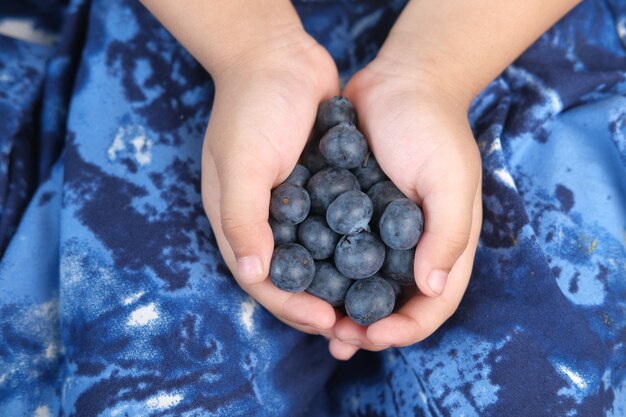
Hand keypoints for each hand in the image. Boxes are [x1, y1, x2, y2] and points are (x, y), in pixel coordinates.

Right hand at [201, 28, 351, 351]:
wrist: (278, 57)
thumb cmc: (251, 109)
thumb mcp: (240, 163)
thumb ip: (243, 218)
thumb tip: (253, 274)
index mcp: (239, 222)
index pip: (264, 281)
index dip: (293, 306)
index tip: (327, 320)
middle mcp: (267, 220)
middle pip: (295, 277)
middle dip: (322, 304)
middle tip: (357, 326)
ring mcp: (295, 205)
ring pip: (320, 258)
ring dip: (342, 284)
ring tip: (373, 305)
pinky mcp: (321, 188)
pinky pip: (338, 226)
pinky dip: (353, 246)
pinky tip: (382, 261)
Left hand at [333, 52, 482, 353]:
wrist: (400, 82)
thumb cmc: (433, 128)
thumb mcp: (451, 178)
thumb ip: (448, 233)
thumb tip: (431, 288)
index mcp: (444, 245)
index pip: (432, 304)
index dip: (405, 328)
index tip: (372, 333)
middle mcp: (412, 247)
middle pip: (394, 305)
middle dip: (368, 329)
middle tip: (338, 340)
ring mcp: (380, 232)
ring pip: (361, 286)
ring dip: (341, 310)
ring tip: (315, 324)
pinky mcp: (352, 214)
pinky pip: (336, 252)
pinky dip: (322, 272)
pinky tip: (299, 281)